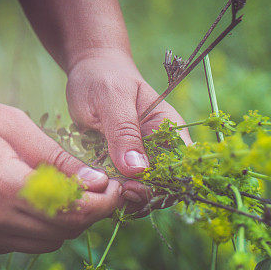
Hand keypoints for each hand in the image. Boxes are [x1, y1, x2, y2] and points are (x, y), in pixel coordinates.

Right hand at [0, 96, 123, 254]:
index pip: (72, 212)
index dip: (103, 204)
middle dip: (90, 212)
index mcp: (3, 186)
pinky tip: (35, 203)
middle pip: (64, 231)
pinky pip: (22, 245)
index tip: (115, 188)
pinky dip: (39, 228)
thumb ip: (59, 159)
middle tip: (97, 187)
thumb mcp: (15, 126)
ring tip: (67, 193)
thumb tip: (99, 183)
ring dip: (66, 222)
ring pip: (47, 244)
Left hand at [65, 50, 191, 202]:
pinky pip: (127, 188)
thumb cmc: (104, 77)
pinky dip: (115, 194)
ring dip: (128, 199)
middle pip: (164, 186)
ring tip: (106, 190)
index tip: (132, 186)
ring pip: (145, 192)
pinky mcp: (125, 166)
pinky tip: (101, 187)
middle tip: (116, 191)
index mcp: (170, 130)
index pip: (181, 167)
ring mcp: (144, 159)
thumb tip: (138, 170)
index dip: (164, 184)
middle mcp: (161, 148)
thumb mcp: (112, 98)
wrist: (89, 70)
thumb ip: (124, 132)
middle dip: (143, 196)